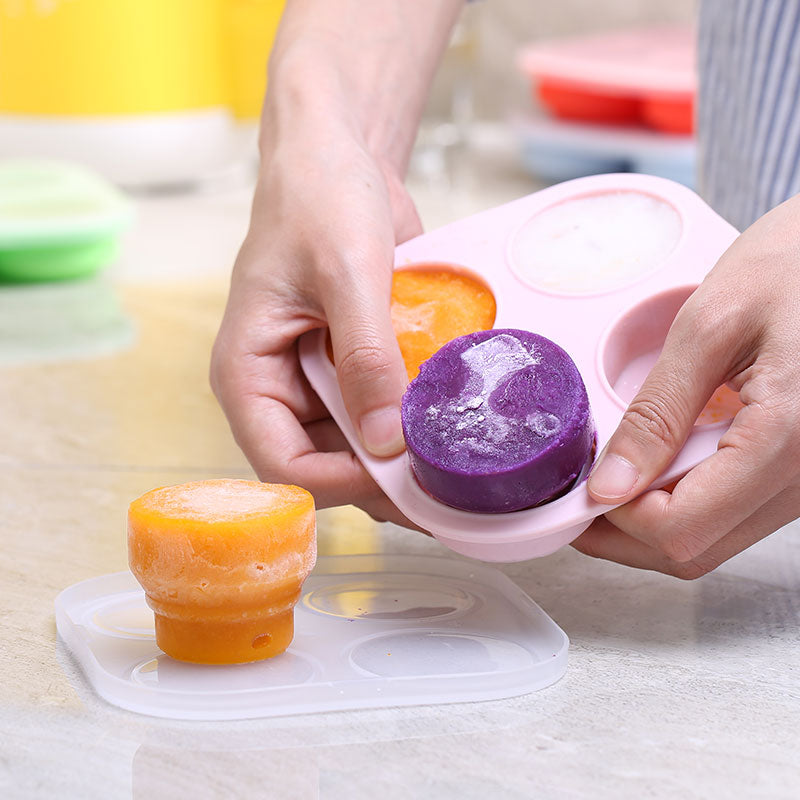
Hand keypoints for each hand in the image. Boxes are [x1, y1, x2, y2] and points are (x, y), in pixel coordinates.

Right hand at [211, 116, 420, 524]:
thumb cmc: (318, 198)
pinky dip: (416, 419)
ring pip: (360, 446)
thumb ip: (365, 356)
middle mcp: (280, 388)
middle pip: (326, 465)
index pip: (281, 465)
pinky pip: (385, 411)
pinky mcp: (356, 368)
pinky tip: (455, 417)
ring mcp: (321, 381)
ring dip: (406, 454)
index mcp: (248, 373)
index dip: (340, 480)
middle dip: (383, 478)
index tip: (401, 472)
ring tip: (459, 455)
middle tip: (446, 483)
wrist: (340, 156)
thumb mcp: (345, 273)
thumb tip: (386, 438)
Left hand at [574, 193, 799, 577]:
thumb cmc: (792, 267)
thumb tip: (609, 486)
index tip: (578, 487)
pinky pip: (733, 513)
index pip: (682, 528)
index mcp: (787, 438)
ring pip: (713, 540)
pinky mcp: (798, 471)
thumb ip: (657, 413)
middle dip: (623, 531)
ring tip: (611, 474)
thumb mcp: (709, 327)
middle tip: (578, 494)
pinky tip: (655, 465)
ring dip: (651, 520)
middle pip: (694, 549)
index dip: (616, 518)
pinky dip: (684, 501)